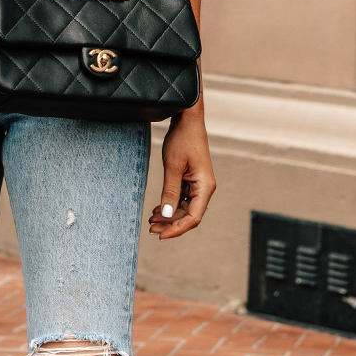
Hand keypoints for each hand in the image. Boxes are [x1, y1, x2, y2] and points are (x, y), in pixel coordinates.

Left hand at [149, 105, 215, 240]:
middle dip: (170, 225)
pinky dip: (170, 206)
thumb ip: (170, 192)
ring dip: (169, 216)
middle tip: (150, 228)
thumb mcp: (173, 166)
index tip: (161, 235)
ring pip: (185, 209)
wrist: (187, 119)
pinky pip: (183, 199)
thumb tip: (167, 215)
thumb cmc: (182, 139)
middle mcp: (205, 188)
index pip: (193, 218)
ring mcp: (199, 185)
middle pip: (189, 216)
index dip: (177, 230)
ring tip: (151, 220)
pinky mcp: (192, 180)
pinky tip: (157, 209)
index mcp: (205, 187)